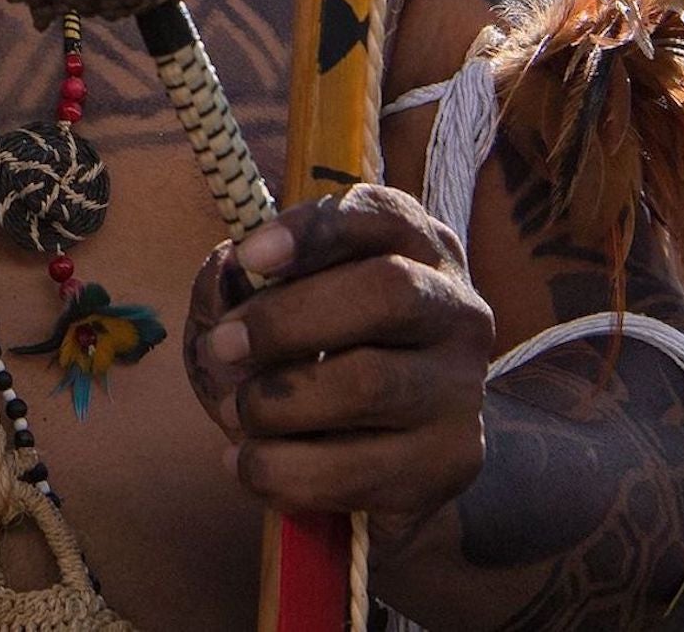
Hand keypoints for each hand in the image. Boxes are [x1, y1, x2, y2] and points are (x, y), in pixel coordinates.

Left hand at [187, 184, 493, 534]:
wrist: (382, 451)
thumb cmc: (316, 351)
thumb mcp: (275, 299)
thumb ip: (240, 281)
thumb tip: (225, 274)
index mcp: (417, 247)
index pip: (381, 215)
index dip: (313, 230)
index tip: (248, 254)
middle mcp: (457, 310)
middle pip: (387, 293)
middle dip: (285, 320)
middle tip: (221, 346)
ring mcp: (462, 388)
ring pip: (370, 383)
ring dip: (277, 401)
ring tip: (237, 412)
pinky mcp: (452, 462)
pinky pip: (357, 469)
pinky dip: (282, 468)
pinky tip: (246, 461)